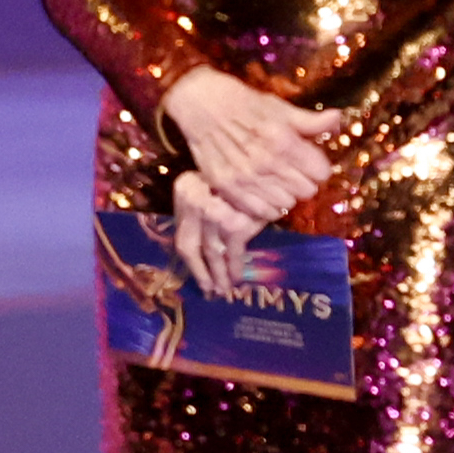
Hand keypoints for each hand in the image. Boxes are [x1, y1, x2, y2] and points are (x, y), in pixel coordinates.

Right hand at [160, 65, 340, 227]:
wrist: (201, 104)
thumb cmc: (245, 104)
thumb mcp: (279, 108)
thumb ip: (310, 120)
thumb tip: (338, 119)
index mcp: (283, 140)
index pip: (321, 172)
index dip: (319, 166)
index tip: (310, 161)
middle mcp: (265, 162)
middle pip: (306, 191)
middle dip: (304, 181)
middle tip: (293, 171)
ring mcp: (244, 178)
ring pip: (285, 204)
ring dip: (285, 195)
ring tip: (276, 181)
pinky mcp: (227, 187)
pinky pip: (260, 212)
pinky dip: (266, 206)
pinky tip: (262, 192)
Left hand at [171, 170, 264, 300]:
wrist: (272, 161)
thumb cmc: (248, 176)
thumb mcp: (221, 188)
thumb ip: (209, 213)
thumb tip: (212, 248)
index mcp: (184, 189)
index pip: (181, 231)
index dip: (189, 258)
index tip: (197, 275)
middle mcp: (192, 200)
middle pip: (189, 245)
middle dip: (200, 271)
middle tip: (210, 290)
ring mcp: (211, 212)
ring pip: (210, 251)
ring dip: (217, 273)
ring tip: (223, 289)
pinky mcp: (233, 223)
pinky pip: (232, 251)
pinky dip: (234, 266)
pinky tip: (237, 278)